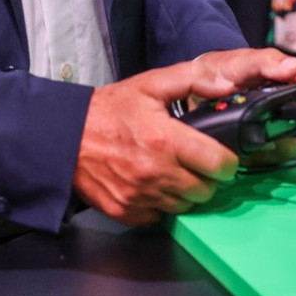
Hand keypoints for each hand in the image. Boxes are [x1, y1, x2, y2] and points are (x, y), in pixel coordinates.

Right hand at [72, 60, 241, 225]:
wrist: (67, 136)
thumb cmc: (112, 108)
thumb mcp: (153, 82)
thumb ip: (194, 79)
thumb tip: (225, 87)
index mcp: (165, 140)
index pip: (216, 163)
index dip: (228, 161)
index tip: (226, 157)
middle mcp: (154, 173)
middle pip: (204, 191)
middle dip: (208, 178)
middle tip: (200, 163)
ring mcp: (138, 196)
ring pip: (183, 206)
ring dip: (186, 192)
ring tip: (177, 171)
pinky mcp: (124, 211)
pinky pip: (158, 216)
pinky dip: (162, 204)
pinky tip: (156, 183)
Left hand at [194, 46, 295, 165]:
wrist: (191, 92)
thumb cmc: (219, 69)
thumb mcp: (236, 62)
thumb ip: (263, 62)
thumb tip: (295, 67)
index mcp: (289, 79)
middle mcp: (288, 102)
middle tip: (278, 138)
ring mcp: (277, 125)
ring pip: (295, 143)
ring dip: (281, 147)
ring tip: (254, 140)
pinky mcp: (263, 144)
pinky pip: (275, 157)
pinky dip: (266, 156)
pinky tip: (249, 149)